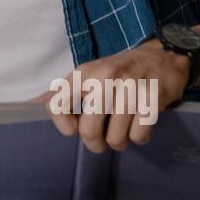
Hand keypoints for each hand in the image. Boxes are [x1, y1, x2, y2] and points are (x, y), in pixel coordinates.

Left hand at [45, 39, 189, 153]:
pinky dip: (139, 137)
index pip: (56, 104)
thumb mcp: (91, 73)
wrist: (164, 55)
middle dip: (95, 144)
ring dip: (119, 142)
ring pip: (116, 139)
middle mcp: (105, 79)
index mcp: (85, 73)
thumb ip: (68, 90)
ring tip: (123, 130)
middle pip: (89, 131)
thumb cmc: (121, 70)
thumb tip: (35, 104)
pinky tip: (139, 124)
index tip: (73, 128)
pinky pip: (139, 136)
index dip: (62, 124)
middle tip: (101, 139)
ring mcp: (130, 90)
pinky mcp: (152, 101)